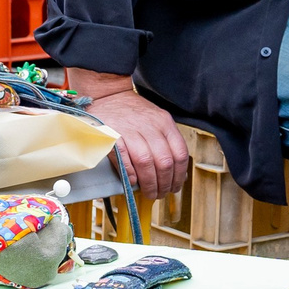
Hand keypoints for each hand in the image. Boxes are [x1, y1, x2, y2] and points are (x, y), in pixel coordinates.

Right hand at [70, 69, 188, 197]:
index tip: (175, 187)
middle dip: (164, 184)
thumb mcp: (157, 121)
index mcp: (165, 122)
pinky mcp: (112, 134)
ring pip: (146, 162)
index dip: (179, 176)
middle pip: (164, 162)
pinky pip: (124, 158)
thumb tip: (176, 174)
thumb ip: (167, 143)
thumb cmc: (133, 112)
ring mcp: (131, 129)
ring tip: (148, 192)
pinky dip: (129, 173)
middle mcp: (150, 125)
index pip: (180, 154)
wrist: (109, 95)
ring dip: (148, 183)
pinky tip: (132, 181)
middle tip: (160, 194)